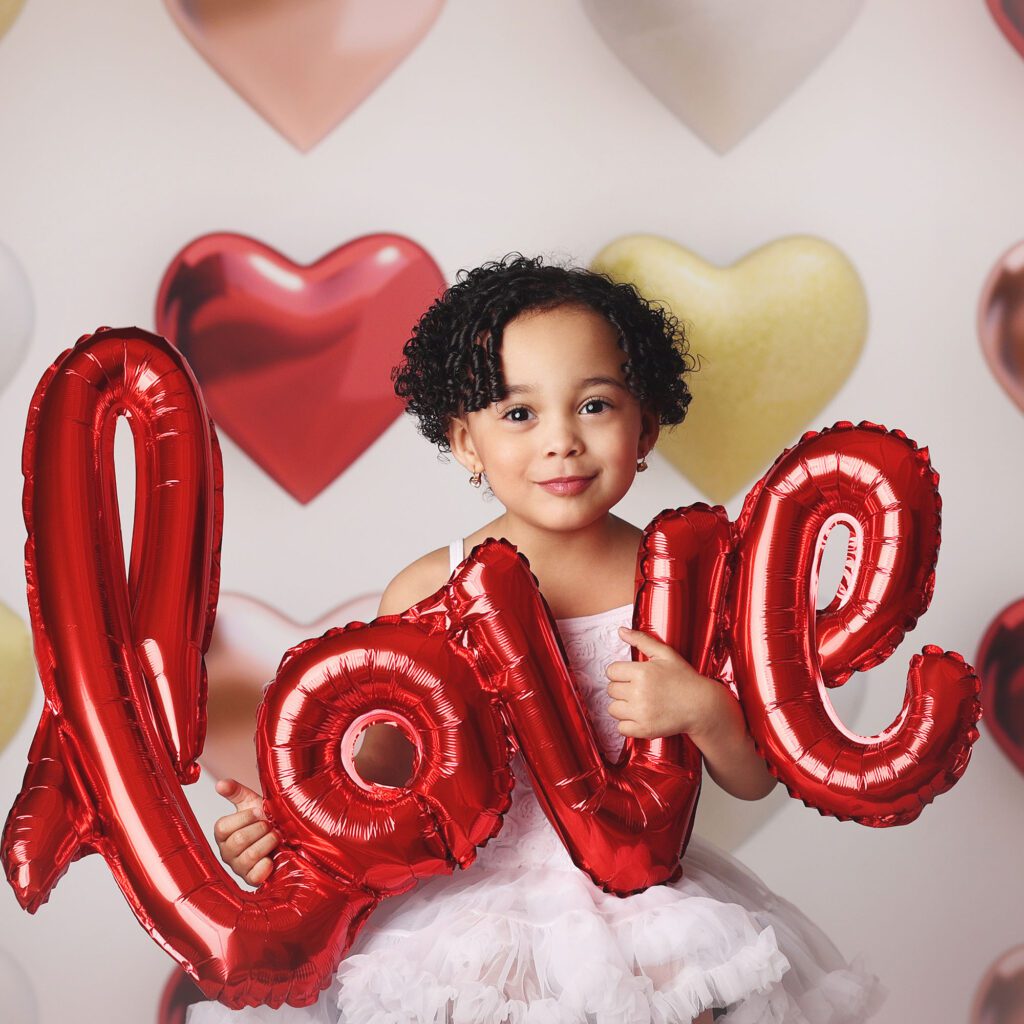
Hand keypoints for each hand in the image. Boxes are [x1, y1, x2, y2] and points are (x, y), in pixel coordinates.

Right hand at [213, 778, 278, 884]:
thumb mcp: (250, 802)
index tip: (259, 812)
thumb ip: (235, 792)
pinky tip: (272, 857)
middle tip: (270, 825)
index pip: (223, 827)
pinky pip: (255, 876)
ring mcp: (237, 868)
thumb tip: (220, 784)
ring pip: (250, 856)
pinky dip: (267, 865)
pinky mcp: (251, 880)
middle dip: (261, 829)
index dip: (245, 817)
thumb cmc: (265, 818)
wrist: (285, 834)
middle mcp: (226, 852)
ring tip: (275, 837)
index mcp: (222, 833)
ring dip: (268, 843)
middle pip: (238, 840)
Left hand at [606, 627, 723, 739]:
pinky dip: (628, 724)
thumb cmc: (684, 678)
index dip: (620, 672)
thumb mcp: (665, 653)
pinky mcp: (645, 730)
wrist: (702, 705)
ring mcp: (641, 713)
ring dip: (622, 706)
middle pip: (611, 690)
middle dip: (622, 688)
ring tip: (639, 702)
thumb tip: (620, 630)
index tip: (632, 676)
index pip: (611, 671)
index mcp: (642, 672)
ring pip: (613, 709)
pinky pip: (621, 728)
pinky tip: (640, 716)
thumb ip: (641, 640)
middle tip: (639, 689)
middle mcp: (639, 693)